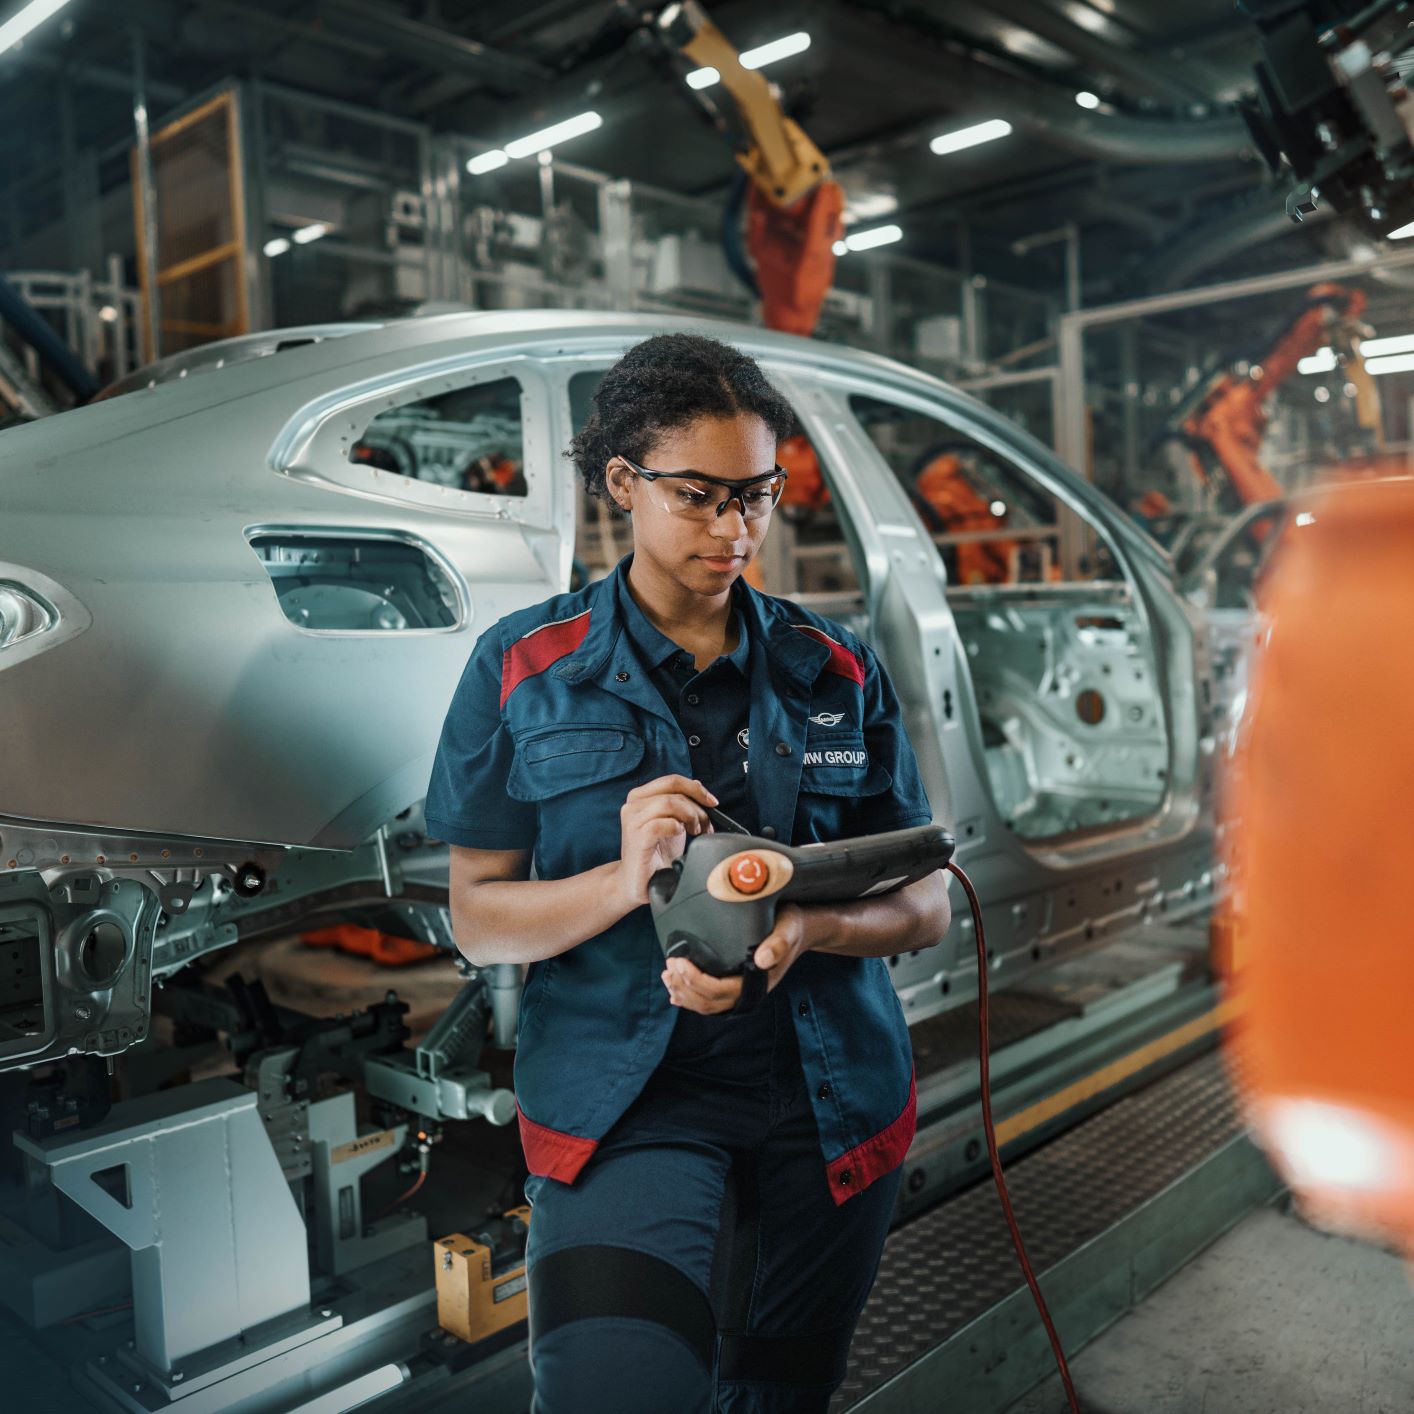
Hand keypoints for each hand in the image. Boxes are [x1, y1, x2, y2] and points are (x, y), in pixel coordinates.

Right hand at [614, 774, 716, 908]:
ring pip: (669, 803)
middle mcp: (633, 805)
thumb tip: (697, 785)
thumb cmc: (656, 853)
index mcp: (640, 797)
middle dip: (696, 806)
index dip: (696, 789)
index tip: (713, 803)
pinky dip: (677, 828)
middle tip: (705, 826)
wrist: (639, 883)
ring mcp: (632, 821)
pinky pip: (661, 823)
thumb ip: (681, 803)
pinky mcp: (636, 838)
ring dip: (690, 816)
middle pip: (673, 790)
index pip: (672, 780)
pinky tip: (680, 836)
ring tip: (696, 832)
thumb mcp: (673, 823)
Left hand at [661, 903, 810, 1013]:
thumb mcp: (788, 929)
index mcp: (758, 983)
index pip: (719, 991)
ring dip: (684, 993)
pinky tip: (676, 993)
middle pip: (708, 1002)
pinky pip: (710, 999)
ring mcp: (741, 991)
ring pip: (706, 1004)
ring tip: (668, 975)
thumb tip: (762, 959)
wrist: (799, 929)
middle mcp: (748, 992)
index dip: (694, 981)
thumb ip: (778, 943)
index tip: (678, 961)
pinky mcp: (735, 985)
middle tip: (669, 964)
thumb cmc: (791, 926)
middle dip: (684, 986)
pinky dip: (690, 998)